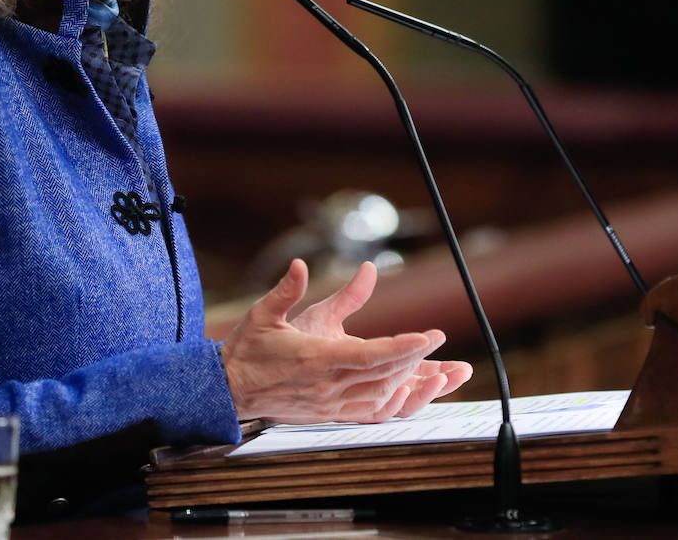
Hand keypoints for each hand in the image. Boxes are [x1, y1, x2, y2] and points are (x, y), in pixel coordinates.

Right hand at [221, 259, 471, 423]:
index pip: (368, 355)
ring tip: (449, 375)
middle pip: (384, 376)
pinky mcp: (331, 414)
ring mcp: (331, 404)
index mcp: (316, 358)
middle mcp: (328, 386)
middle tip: (446, 347)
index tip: (429, 337)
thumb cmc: (249, 348)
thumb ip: (289, 289)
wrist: (229, 390)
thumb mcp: (267, 312)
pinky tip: (416, 395)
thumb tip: (300, 263)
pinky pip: (371, 414)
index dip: (402, 348)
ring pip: (384, 398)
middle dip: (419, 361)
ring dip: (418, 387)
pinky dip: (398, 405)